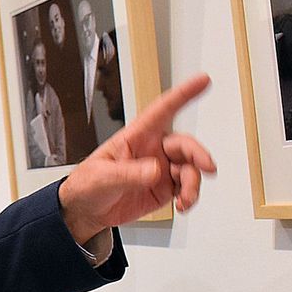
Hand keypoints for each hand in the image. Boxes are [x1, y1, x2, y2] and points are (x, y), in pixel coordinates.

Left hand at [59, 74, 216, 242]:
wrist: (85, 210)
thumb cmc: (86, 185)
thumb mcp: (102, 177)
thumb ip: (129, 174)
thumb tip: (155, 170)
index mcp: (136, 137)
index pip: (162, 110)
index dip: (183, 94)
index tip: (203, 81)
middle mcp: (153, 150)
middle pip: (184, 145)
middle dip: (198, 154)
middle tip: (207, 167)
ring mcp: (161, 169)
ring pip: (190, 168)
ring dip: (193, 184)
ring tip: (185, 199)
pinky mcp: (164, 188)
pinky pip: (186, 188)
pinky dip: (189, 197)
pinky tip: (182, 205)